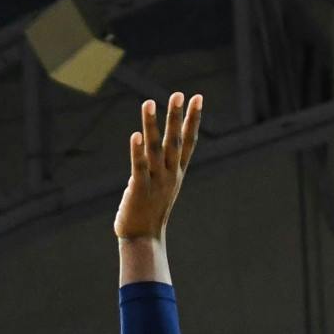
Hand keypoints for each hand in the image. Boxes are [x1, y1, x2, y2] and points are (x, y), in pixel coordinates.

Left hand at [113, 93, 201, 240]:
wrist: (143, 239)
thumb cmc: (149, 213)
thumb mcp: (160, 186)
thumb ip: (158, 168)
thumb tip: (150, 151)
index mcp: (176, 172)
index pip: (188, 141)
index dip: (193, 119)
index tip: (198, 98)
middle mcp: (169, 174)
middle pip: (175, 141)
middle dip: (177, 116)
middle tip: (179, 93)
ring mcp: (155, 181)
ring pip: (155, 148)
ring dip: (151, 125)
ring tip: (149, 102)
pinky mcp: (139, 188)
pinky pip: (139, 166)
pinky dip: (137, 151)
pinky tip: (135, 135)